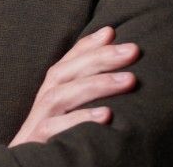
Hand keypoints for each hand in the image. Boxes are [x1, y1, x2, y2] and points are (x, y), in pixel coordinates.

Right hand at [9, 26, 139, 145]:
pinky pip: (59, 128)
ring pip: (63, 94)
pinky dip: (82, 119)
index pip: (69, 59)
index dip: (89, 44)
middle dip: (100, 58)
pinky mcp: (39, 140)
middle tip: (132, 51)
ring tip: (129, 80)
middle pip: (68, 71)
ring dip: (97, 84)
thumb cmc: (54, 136)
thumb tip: (111, 43)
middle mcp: (45, 99)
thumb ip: (85, 80)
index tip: (113, 32)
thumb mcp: (69, 107)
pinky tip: (106, 116)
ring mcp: (40, 119)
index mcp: (53, 88)